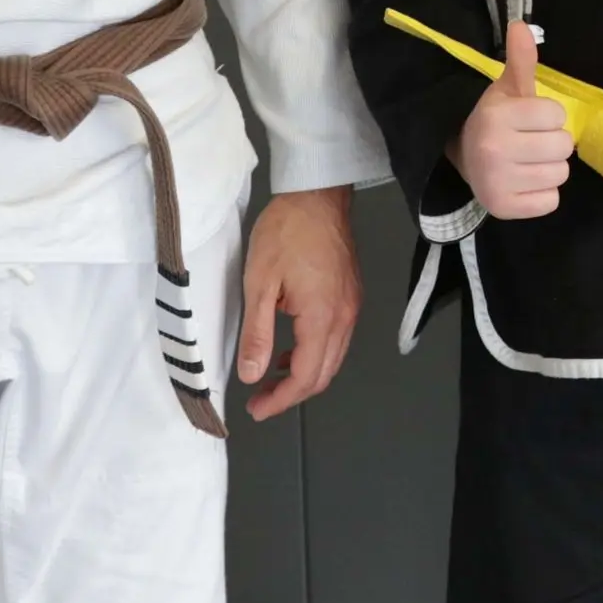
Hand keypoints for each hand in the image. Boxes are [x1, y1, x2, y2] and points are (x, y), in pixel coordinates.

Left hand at [236, 186, 360, 420]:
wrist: (317, 193)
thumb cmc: (287, 231)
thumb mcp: (260, 283)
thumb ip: (257, 334)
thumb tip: (251, 375)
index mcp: (323, 316)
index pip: (306, 377)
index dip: (280, 400)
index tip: (256, 408)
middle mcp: (344, 316)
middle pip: (324, 374)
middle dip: (292, 394)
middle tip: (261, 400)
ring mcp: (351, 304)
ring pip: (333, 357)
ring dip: (305, 374)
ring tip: (271, 377)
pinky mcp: (351, 293)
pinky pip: (337, 337)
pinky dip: (315, 352)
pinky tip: (292, 347)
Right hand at [447, 20, 573, 219]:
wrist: (465, 158)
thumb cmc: (496, 120)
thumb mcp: (508, 89)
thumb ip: (521, 60)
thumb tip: (522, 24)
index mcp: (497, 116)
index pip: (557, 115)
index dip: (547, 116)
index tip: (529, 119)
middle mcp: (494, 150)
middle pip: (563, 146)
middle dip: (552, 143)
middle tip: (530, 142)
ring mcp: (498, 183)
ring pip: (560, 174)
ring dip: (550, 168)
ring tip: (528, 162)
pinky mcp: (504, 209)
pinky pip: (551, 201)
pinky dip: (543, 195)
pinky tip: (525, 182)